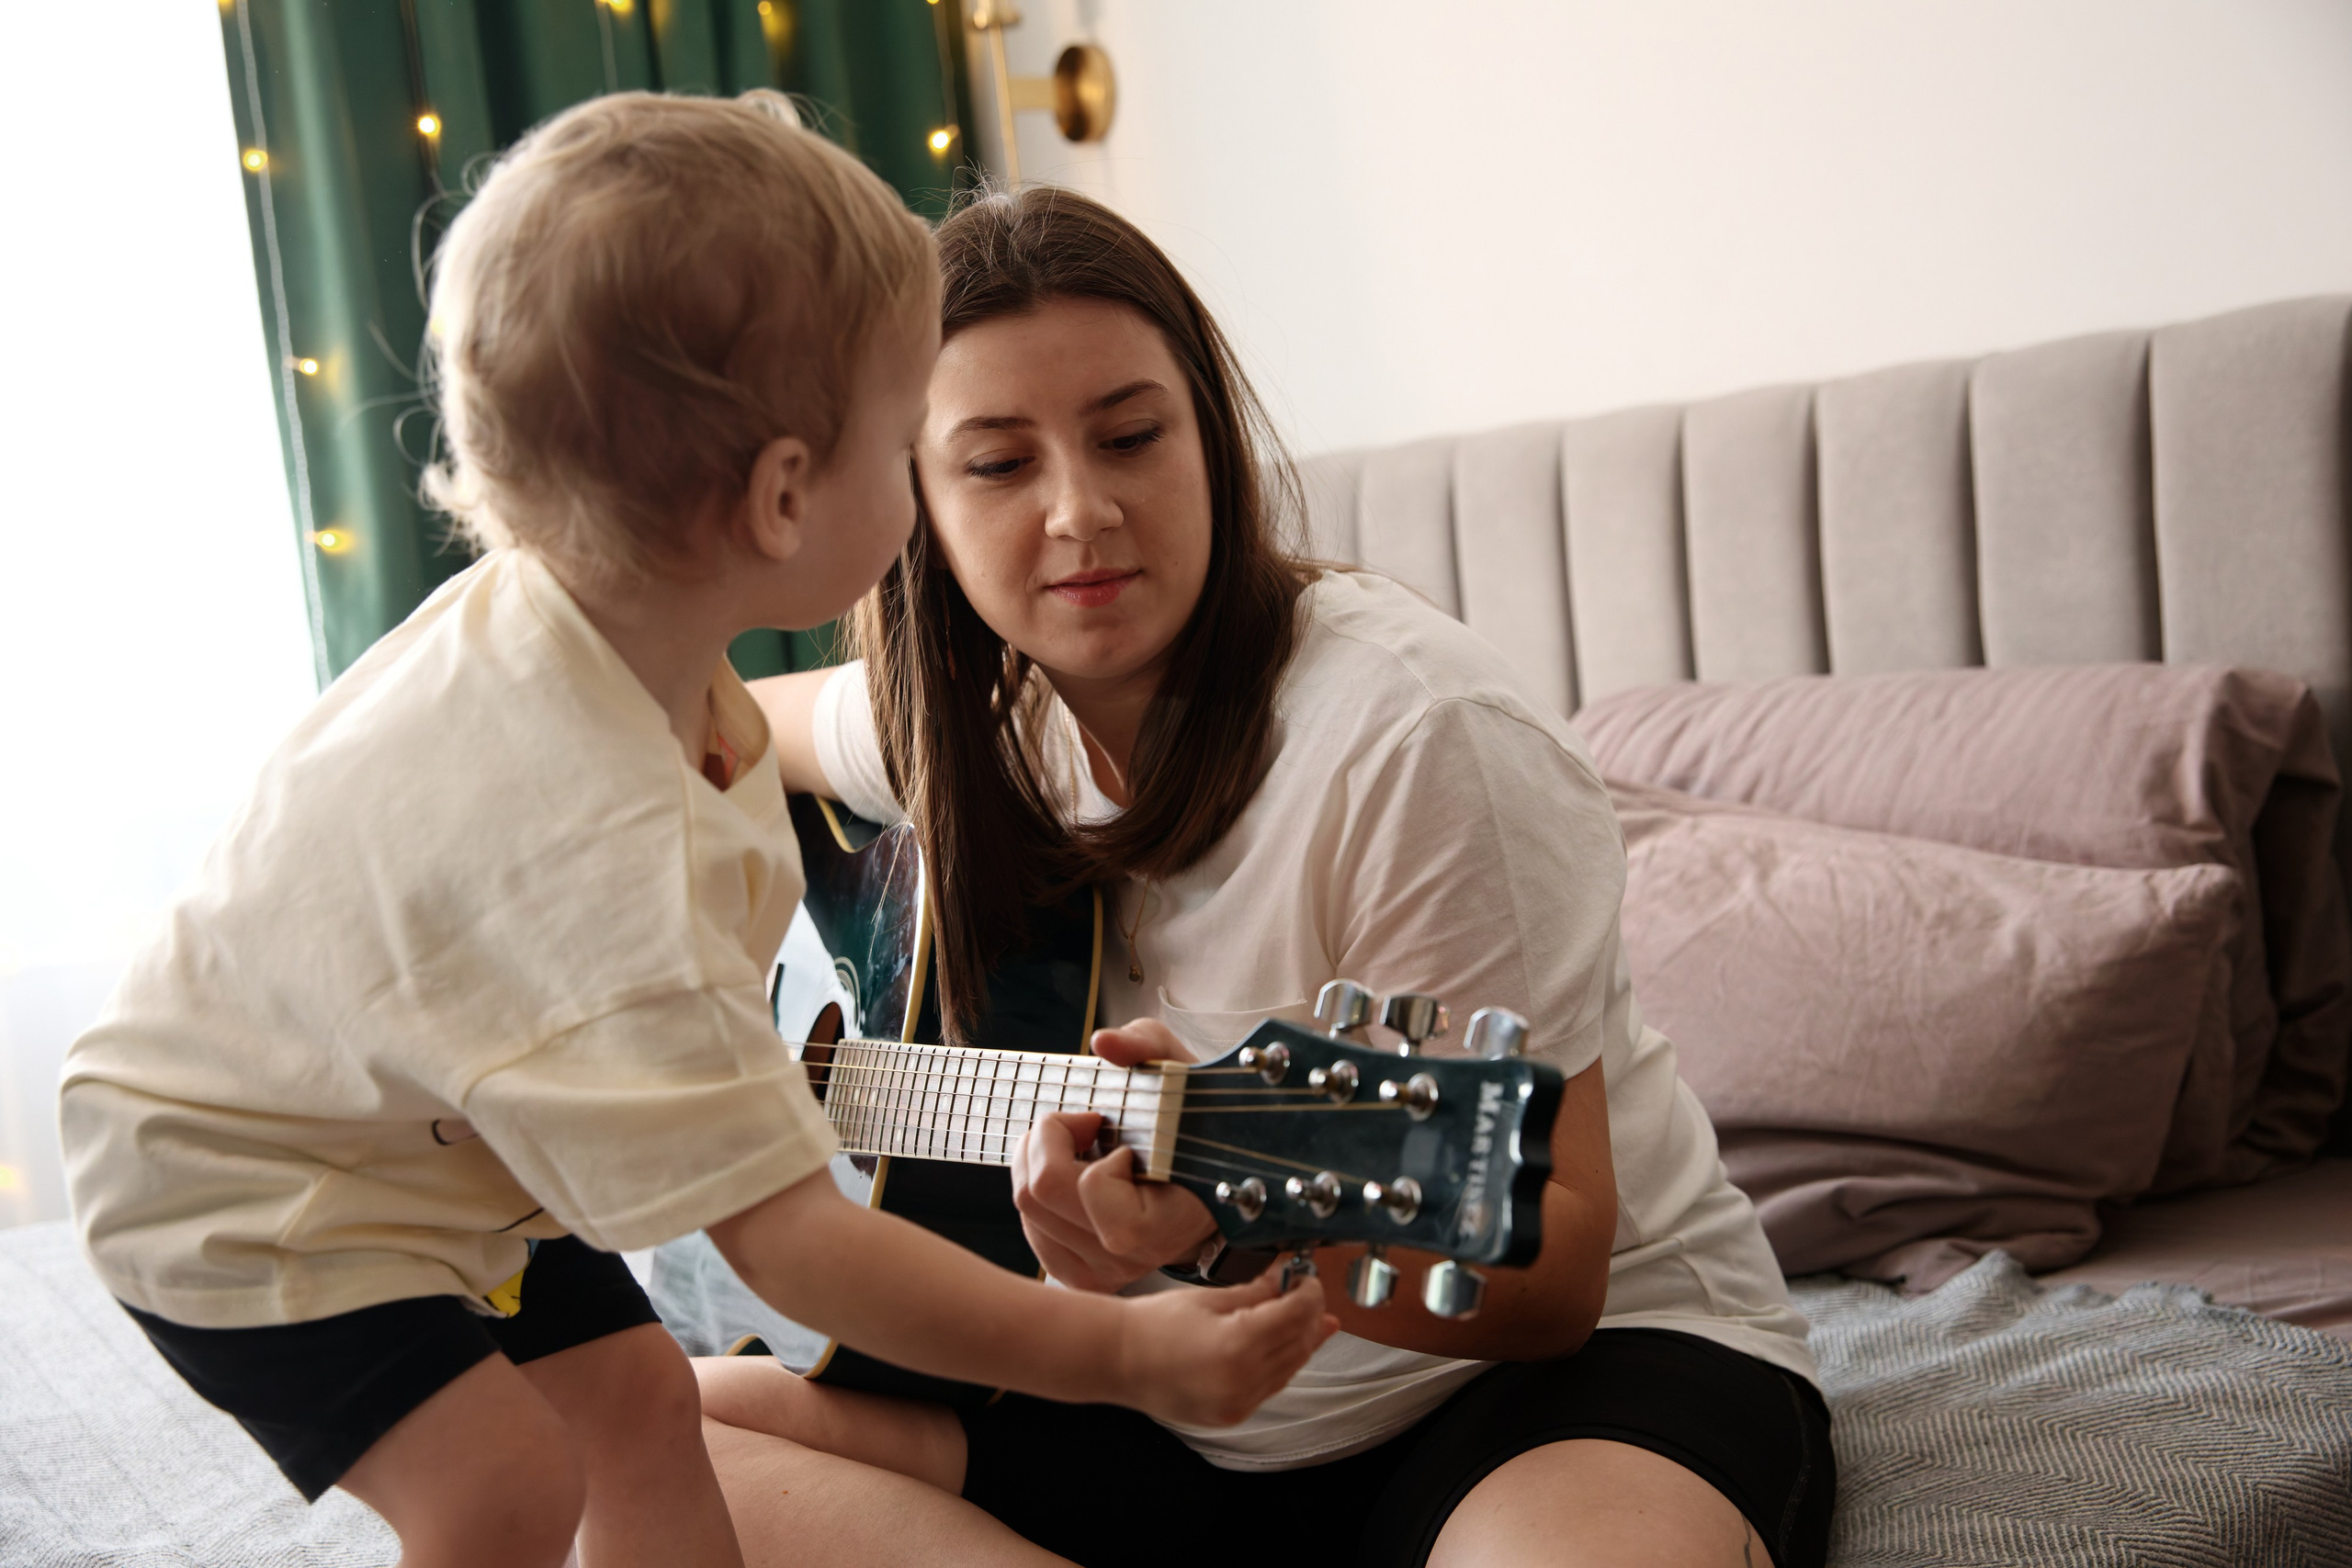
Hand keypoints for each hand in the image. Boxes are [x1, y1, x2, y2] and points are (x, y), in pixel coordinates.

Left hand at [1010, 1019, 1217, 1291]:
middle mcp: (1133, 1257)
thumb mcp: (1180, 1073)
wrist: (1209, 1185)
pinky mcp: (1078, 1273)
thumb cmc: (1194, 1128)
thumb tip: (1105, 1042)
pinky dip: (1038, 1189)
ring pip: (1025, 1208)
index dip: (1098, 1151)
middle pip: (1040, 1192)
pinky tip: (1074, 1176)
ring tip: (1082, 1148)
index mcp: (1167, 1221)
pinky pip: (1029, 1226)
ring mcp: (1103, 1272)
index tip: (1126, 1141)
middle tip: (1086, 1124)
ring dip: (1040, 1160)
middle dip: (1049, 1138)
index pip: (1094, 1187)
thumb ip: (1148, 1048)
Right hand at [1111, 1268, 1337, 1427]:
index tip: (1307, 1278)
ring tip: (1306, 1319)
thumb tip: (1287, 1277)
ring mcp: (1237, 1402)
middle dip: (1309, 1317)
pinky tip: (1279, 1346)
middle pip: (1298, 1344)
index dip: (1309, 1293)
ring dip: (1300, 1342)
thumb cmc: (1154, 1323)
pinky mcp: (1231, 1415)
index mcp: (1237, 1344)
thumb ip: (1256, 1291)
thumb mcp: (1209, 1297)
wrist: (1117, 1360)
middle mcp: (1242, 1380)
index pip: (1295, 1314)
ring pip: (1289, 1369)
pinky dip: (1279, 1365)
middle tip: (1308, 1294)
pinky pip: (1269, 1387)